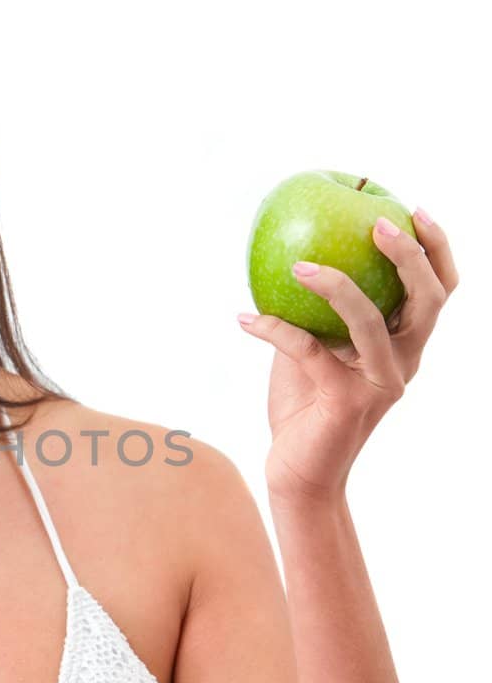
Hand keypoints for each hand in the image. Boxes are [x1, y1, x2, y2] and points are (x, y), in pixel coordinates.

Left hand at [237, 210, 458, 503]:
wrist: (298, 473)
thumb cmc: (304, 406)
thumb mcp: (312, 349)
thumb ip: (315, 311)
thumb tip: (289, 253)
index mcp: (404, 345)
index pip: (438, 292)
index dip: (436, 250)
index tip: (414, 209)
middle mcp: (403, 362)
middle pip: (429, 301)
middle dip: (409, 257)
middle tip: (377, 224)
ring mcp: (379, 383)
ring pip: (372, 323)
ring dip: (337, 286)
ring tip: (301, 264)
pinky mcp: (346, 402)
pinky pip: (310, 351)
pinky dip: (275, 330)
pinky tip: (245, 318)